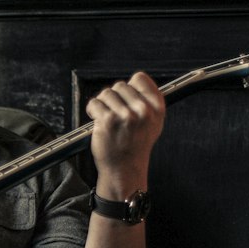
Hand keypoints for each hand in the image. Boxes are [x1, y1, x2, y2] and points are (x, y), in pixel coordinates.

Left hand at [86, 72, 165, 195]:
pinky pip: (95, 103)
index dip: (129, 86)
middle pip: (120, 85)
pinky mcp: (108, 120)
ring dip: (102, 104)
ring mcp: (125, 115)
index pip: (140, 79)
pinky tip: (97, 120)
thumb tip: (135, 82)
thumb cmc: (135, 146)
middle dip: (113, 98)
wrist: (124, 169)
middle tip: (114, 113)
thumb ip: (147, 102)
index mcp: (156, 108)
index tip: (125, 97)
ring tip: (106, 118)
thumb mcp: (153, 123)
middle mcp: (143, 111)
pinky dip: (92, 110)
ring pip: (106, 93)